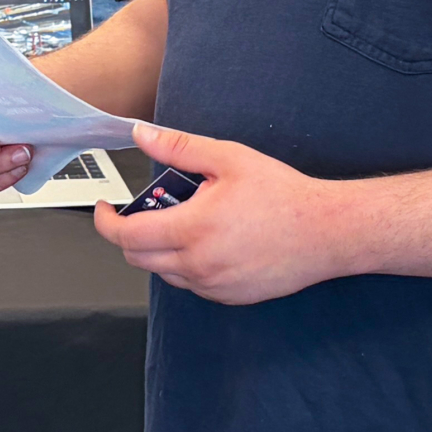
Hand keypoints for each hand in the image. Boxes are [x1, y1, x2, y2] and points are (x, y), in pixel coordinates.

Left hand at [94, 122, 345, 303]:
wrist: (327, 232)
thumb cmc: (283, 195)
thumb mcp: (228, 159)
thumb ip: (179, 148)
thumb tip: (143, 134)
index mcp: (191, 230)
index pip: (127, 236)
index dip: (105, 223)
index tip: (103, 209)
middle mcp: (198, 264)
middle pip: (139, 258)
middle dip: (130, 234)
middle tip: (146, 209)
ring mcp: (214, 285)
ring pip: (164, 273)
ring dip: (159, 250)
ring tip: (185, 221)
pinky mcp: (230, 297)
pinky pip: (192, 284)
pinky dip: (186, 265)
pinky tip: (208, 242)